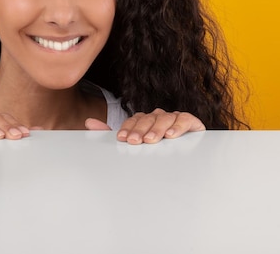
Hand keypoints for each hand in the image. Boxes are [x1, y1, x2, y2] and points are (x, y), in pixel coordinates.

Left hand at [85, 108, 205, 144]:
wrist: (186, 162)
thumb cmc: (156, 152)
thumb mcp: (133, 144)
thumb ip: (110, 134)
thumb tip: (88, 122)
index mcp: (144, 120)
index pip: (134, 120)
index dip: (127, 128)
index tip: (122, 139)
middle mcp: (158, 117)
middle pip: (148, 118)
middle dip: (140, 130)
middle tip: (135, 142)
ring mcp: (175, 118)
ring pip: (164, 117)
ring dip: (157, 129)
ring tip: (151, 140)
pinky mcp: (191, 123)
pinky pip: (185, 119)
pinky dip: (179, 126)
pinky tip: (172, 136)